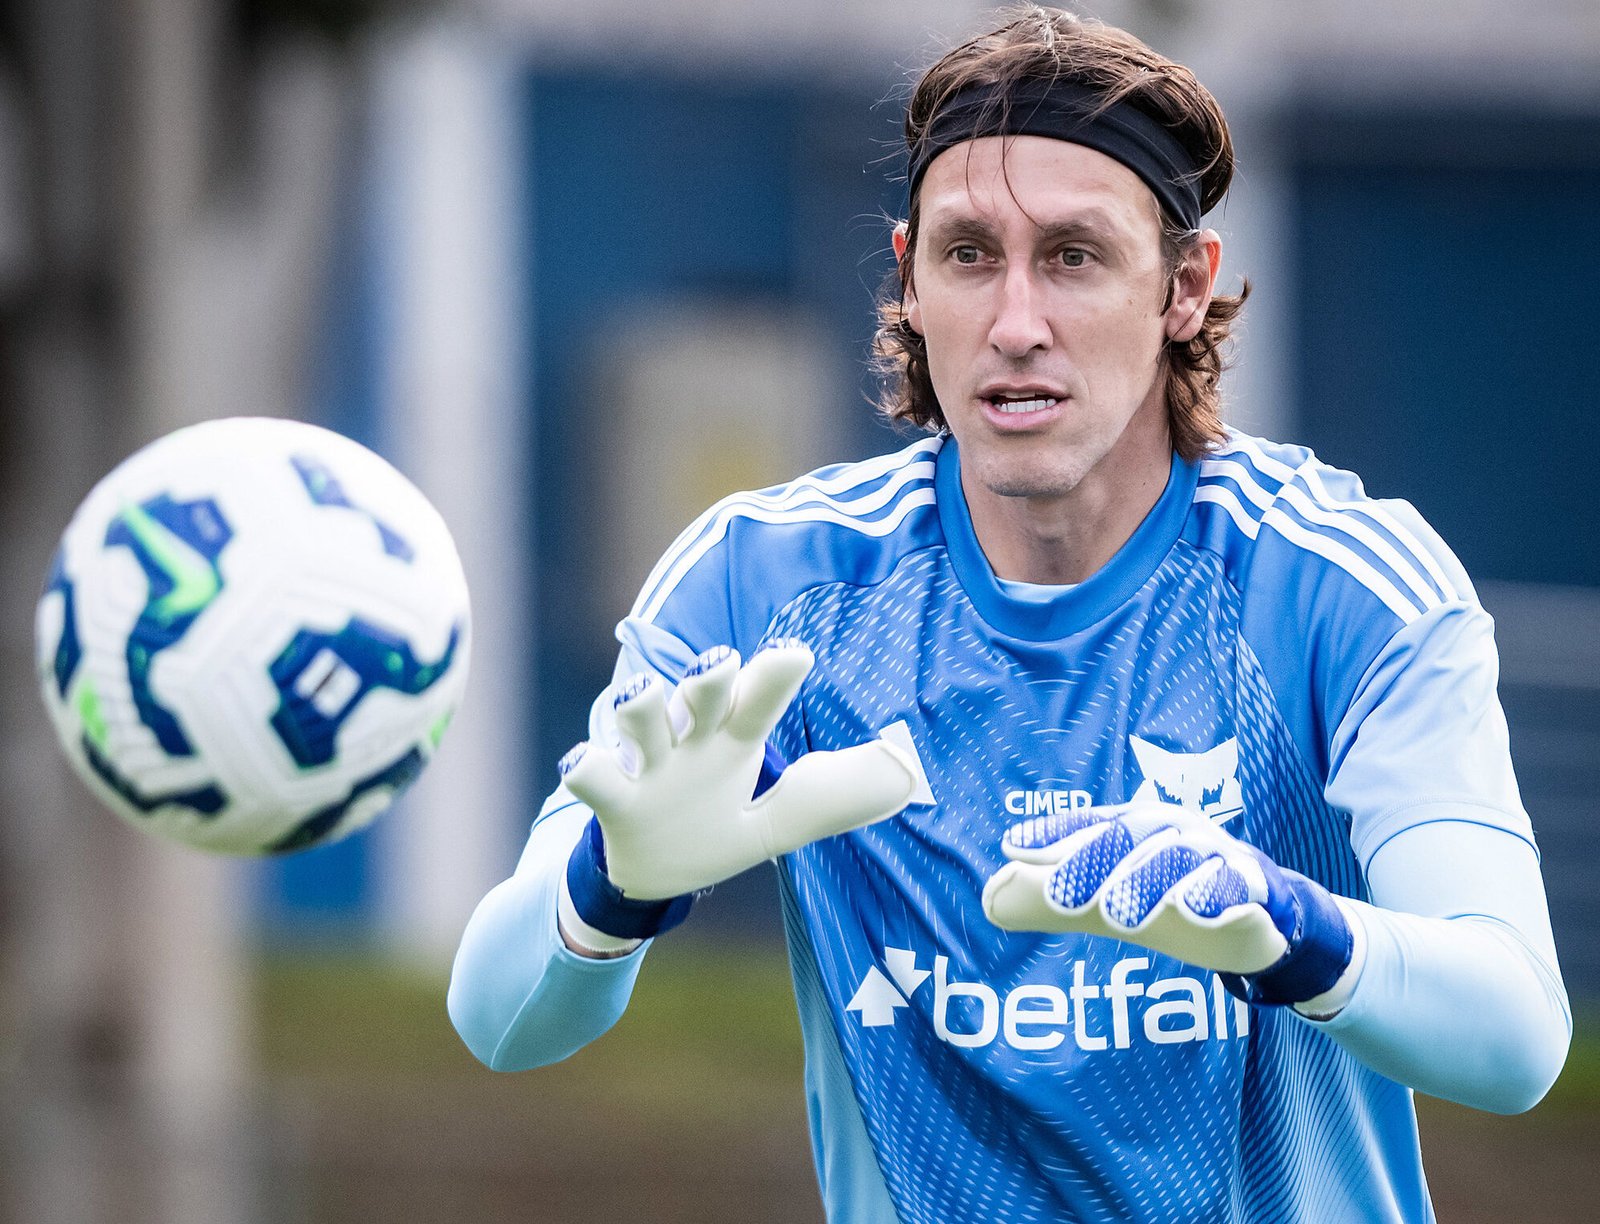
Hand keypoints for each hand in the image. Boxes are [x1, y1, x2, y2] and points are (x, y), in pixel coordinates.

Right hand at [560, 640, 917, 902]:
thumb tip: (909, 773)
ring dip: (642, 703)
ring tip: (642, 699)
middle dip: (709, 673)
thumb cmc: (718, 826)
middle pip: (700, 687)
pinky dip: (589, 765)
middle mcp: (692, 739)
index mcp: (735, 738)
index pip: (760, 695)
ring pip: (640, 713)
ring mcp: (649, 766)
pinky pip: (592, 774)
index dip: (775, 673)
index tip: (795, 655)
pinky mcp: (613, 801)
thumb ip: (834, 796)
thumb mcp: (781, 820)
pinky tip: (590, 761)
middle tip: (719, 667)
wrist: (650, 875)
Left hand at [982, 803, 1354, 1006]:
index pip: (1089, 827)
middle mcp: (1173, 832)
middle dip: (1090, 862)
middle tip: (1056, 896)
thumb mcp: (1105, 901)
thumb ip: (1049, 899)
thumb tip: (988, 900)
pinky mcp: (1253, 889)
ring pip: (1179, 861)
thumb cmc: (1171, 897)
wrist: (1263, 916)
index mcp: (1135, 827)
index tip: (1014, 846)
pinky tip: (1195, 911)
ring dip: (1148, 882)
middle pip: (1128, 840)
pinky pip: (1236, 888)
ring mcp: (1216, 857)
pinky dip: (1217, 895)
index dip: (1053, 835)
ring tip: (1116, 913)